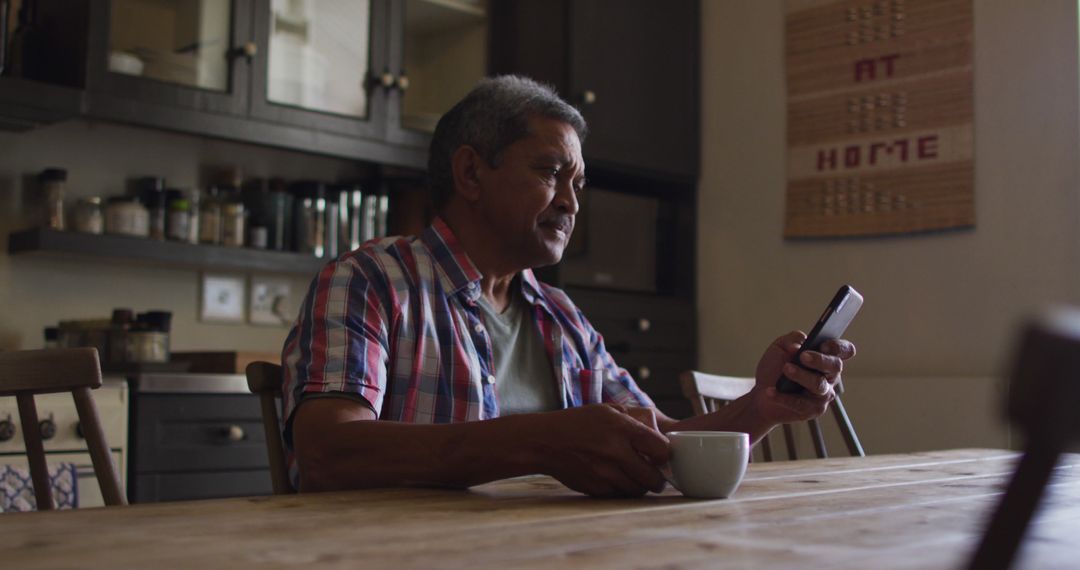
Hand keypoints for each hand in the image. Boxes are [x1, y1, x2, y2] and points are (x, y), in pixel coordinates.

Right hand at [527, 404, 669, 497]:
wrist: (545, 442)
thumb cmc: (578, 423)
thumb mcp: (608, 410)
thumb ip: (636, 418)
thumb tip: (660, 433)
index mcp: (621, 428)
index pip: (660, 449)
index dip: (664, 454)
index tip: (660, 455)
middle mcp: (615, 452)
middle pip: (653, 478)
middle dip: (657, 478)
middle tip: (654, 474)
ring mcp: (605, 473)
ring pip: (638, 490)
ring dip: (640, 485)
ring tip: (634, 475)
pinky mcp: (596, 488)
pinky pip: (620, 495)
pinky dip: (622, 490)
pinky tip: (616, 478)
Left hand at [751, 331, 856, 424]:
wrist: (761, 393)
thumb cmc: (775, 367)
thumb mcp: (780, 347)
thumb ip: (792, 339)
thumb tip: (800, 343)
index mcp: (826, 357)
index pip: (844, 350)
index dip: (838, 347)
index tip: (823, 344)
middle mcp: (830, 376)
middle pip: (835, 366)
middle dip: (820, 360)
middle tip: (802, 356)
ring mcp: (823, 394)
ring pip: (819, 385)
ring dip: (801, 376)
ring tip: (786, 369)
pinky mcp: (813, 410)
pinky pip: (801, 403)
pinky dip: (783, 397)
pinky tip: (770, 391)